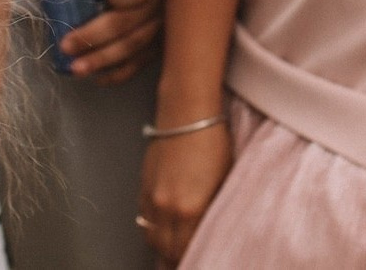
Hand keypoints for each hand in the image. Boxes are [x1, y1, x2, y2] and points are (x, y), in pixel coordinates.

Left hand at [64, 0, 166, 84]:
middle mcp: (160, 0)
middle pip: (127, 22)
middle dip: (93, 36)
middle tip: (66, 46)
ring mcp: (164, 24)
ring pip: (133, 46)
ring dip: (103, 60)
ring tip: (76, 68)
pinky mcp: (163, 43)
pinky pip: (141, 61)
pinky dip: (119, 73)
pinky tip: (98, 77)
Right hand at [140, 121, 232, 267]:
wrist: (186, 111)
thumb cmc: (211, 140)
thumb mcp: (222, 181)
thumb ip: (212, 211)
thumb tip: (208, 231)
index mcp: (189, 209)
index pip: (184, 251)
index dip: (188, 259)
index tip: (198, 259)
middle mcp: (166, 208)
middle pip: (164, 250)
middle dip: (173, 258)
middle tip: (184, 259)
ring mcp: (151, 196)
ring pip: (151, 236)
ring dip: (161, 246)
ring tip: (173, 249)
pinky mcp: (143, 184)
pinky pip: (144, 218)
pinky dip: (152, 227)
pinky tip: (162, 227)